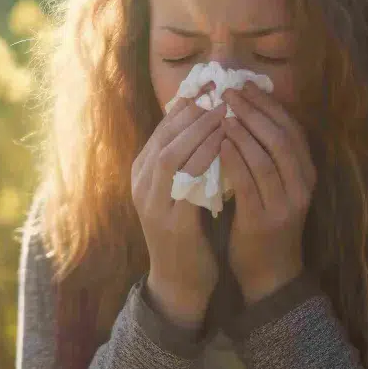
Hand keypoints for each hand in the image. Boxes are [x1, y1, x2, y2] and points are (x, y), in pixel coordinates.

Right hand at [131, 87, 229, 327]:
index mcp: (142, 174)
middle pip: (164, 136)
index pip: (162, 129)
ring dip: (199, 131)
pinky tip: (225, 147)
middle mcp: (142, 185)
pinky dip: (206, 160)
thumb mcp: (180, 191)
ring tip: (225, 112)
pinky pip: (187, 183)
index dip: (186, 106)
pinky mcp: (171, 222)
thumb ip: (186, 160)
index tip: (212, 86)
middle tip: (220, 92)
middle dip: (193, 111)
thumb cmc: (186, 233)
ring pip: (171, 154)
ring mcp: (153, 203)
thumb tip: (206, 121)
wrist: (178, 281)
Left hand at [219, 82, 316, 304]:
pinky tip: (219, 144)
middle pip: (280, 137)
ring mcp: (285, 204)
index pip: (291, 128)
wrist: (269, 273)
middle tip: (229, 92)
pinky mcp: (263, 221)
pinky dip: (234, 160)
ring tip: (221, 112)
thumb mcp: (274, 185)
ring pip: (266, 157)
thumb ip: (265, 154)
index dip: (269, 104)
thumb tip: (244, 113)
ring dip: (243, 131)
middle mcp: (301, 185)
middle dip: (254, 111)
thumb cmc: (265, 222)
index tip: (245, 85)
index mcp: (305, 173)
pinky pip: (249, 184)